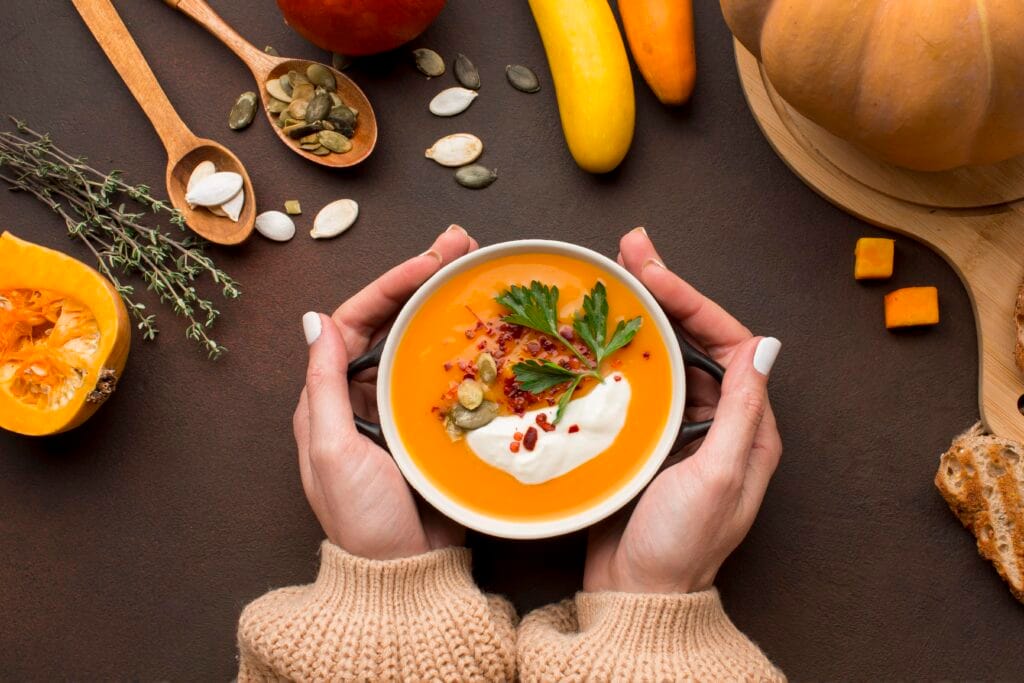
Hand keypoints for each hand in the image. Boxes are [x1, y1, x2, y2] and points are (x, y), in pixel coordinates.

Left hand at [293, 225, 476, 559]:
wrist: (404, 577)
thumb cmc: (359, 519)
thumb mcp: (328, 449)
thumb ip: (323, 384)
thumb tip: (316, 319)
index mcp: (331, 396)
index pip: (357, 321)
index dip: (390, 285)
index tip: (426, 261)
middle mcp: (366, 396)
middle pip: (393, 323)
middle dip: (424, 280)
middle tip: (460, 245)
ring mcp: (404, 411)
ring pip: (424, 344)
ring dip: (449, 306)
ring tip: (476, 271)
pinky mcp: (438, 430)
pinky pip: (452, 378)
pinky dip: (469, 350)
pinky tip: (491, 329)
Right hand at [583, 227, 782, 593]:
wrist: (634, 596)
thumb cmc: (680, 546)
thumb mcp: (718, 476)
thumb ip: (738, 411)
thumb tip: (764, 347)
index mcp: (747, 427)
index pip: (730, 343)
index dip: (694, 301)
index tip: (654, 274)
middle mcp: (717, 421)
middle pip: (694, 340)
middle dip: (665, 293)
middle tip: (630, 251)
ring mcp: (678, 430)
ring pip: (662, 357)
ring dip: (638, 317)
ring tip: (611, 279)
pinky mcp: (643, 441)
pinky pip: (635, 385)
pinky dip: (616, 355)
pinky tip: (594, 335)